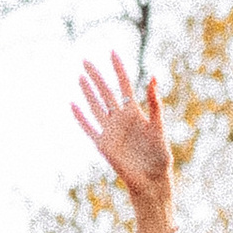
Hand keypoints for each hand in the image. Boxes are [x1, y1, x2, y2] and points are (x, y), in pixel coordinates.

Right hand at [73, 55, 173, 225]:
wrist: (151, 180)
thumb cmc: (159, 156)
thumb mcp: (158, 127)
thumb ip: (154, 104)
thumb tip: (154, 78)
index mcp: (135, 112)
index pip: (124, 85)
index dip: (118, 69)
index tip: (112, 52)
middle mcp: (121, 118)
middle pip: (105, 92)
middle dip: (96, 76)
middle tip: (86, 60)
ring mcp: (110, 130)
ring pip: (95, 106)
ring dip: (87, 92)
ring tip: (80, 77)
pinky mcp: (103, 144)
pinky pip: (89, 128)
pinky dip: (80, 117)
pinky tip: (73, 105)